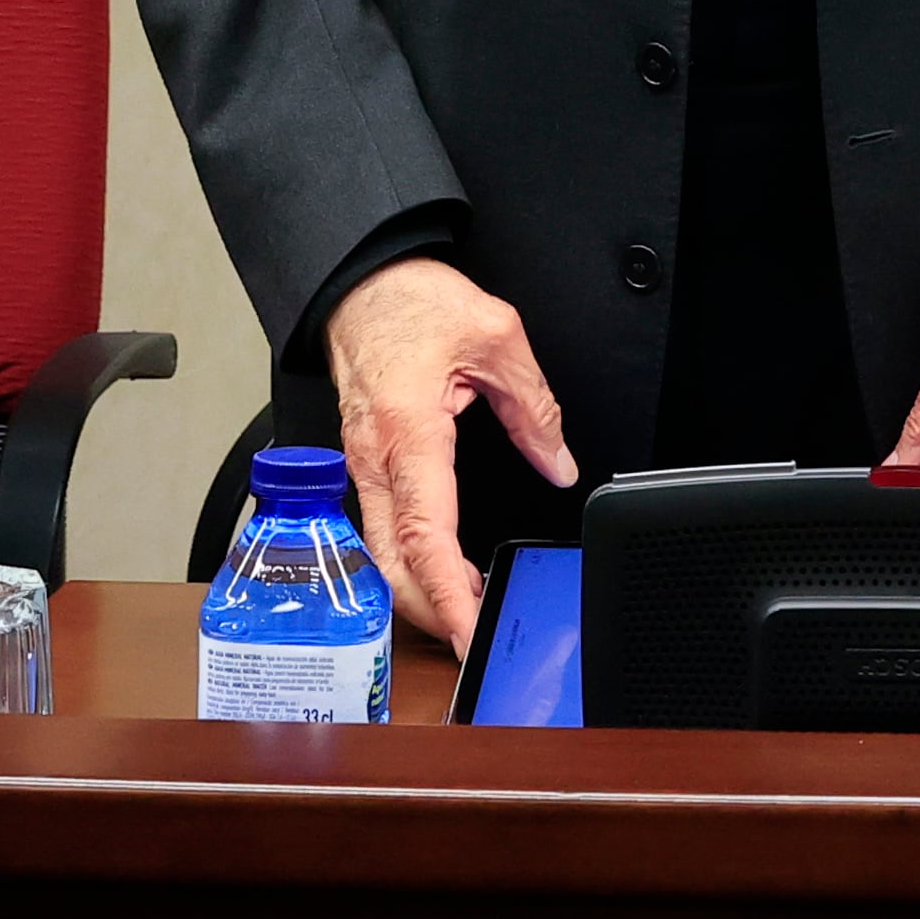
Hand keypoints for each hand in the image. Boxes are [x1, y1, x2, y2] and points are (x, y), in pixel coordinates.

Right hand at [325, 257, 577, 642]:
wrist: (363, 279)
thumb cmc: (415, 301)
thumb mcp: (497, 338)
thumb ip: (534, 408)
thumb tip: (559, 462)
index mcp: (409, 432)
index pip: (426, 535)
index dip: (448, 595)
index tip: (470, 631)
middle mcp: (375, 458)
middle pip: (392, 562)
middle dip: (429, 611)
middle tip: (474, 639)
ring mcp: (361, 463)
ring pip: (379, 551)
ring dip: (417, 589)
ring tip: (466, 609)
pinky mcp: (363, 460)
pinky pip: (379, 526)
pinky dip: (407, 559)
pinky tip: (440, 567)